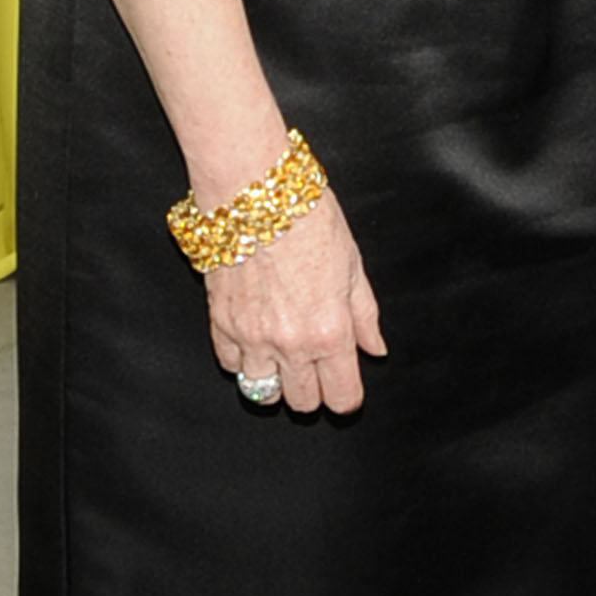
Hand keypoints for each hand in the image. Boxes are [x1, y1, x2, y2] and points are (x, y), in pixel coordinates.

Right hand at [204, 188, 385, 413]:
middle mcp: (291, 344)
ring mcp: (251, 337)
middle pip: (303, 402)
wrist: (255, 193)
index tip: (346, 388)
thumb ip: (364, 316)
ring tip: (283, 359)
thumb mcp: (353, 265)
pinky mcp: (220, 323)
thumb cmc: (308, 219)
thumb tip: (375, 349)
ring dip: (275, 382)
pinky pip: (230, 364)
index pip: (342, 397)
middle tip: (316, 370)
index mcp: (330, 332)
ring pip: (262, 393)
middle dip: (314, 392)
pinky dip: (242, 361)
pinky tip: (255, 341)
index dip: (347, 398)